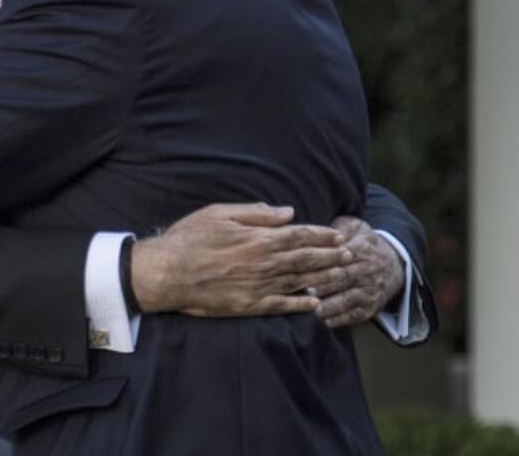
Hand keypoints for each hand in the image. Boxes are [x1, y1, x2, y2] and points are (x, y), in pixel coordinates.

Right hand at [131, 203, 351, 316]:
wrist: (168, 272)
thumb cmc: (190, 238)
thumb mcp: (220, 213)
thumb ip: (256, 212)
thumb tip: (288, 212)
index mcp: (260, 238)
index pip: (301, 235)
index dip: (323, 235)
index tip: (339, 235)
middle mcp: (266, 263)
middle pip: (308, 259)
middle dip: (331, 256)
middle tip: (350, 255)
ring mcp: (260, 287)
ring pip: (301, 281)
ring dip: (324, 277)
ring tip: (342, 275)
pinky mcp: (250, 305)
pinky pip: (283, 306)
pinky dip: (301, 304)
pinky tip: (314, 303)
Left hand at [314, 216, 405, 328]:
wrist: (394, 264)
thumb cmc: (364, 243)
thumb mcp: (356, 227)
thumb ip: (337, 228)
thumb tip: (318, 232)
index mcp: (361, 248)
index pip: (340, 255)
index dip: (323, 261)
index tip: (304, 266)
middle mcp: (367, 271)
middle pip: (343, 278)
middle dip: (323, 285)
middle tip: (303, 290)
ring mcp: (369, 291)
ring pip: (348, 299)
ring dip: (330, 305)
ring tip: (312, 309)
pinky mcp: (370, 308)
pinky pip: (354, 315)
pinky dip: (339, 320)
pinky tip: (323, 321)